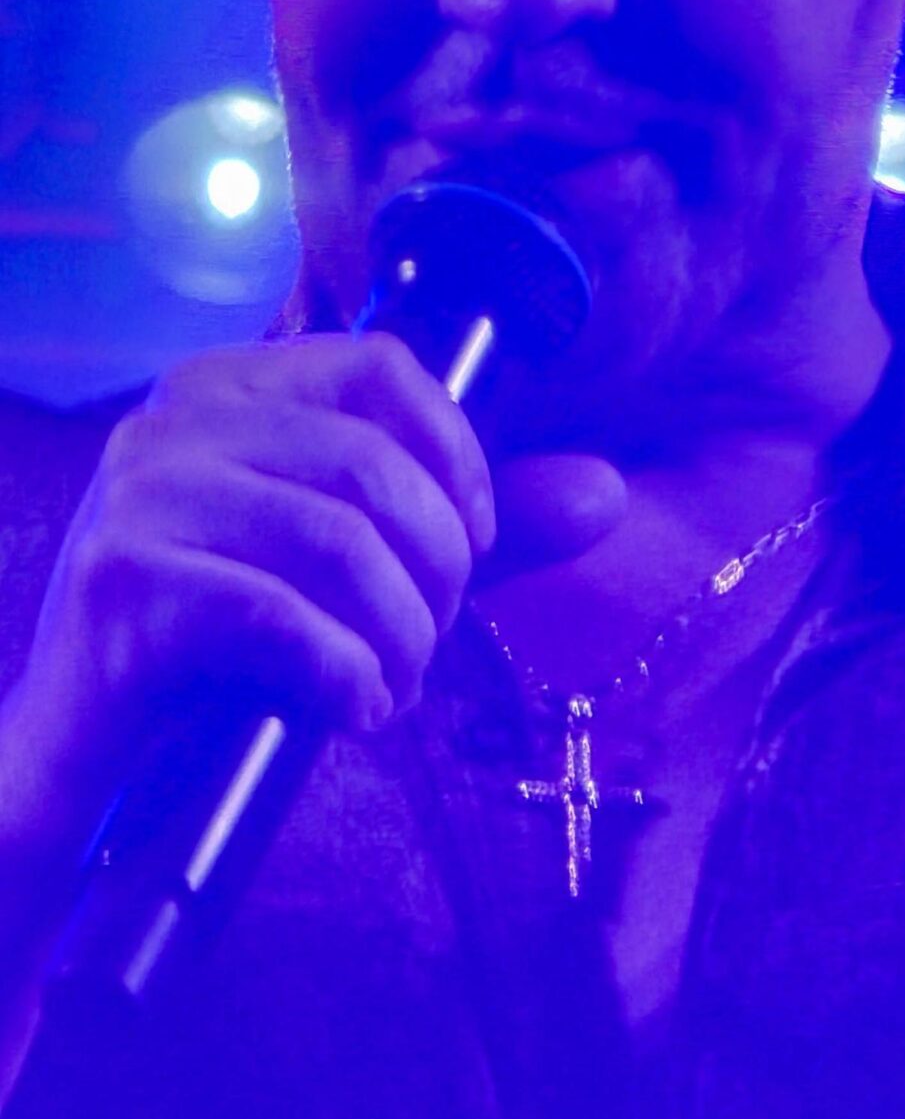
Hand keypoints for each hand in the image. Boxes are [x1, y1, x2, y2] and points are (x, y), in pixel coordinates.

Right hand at [0, 333, 626, 862]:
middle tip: (431, 644)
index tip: (474, 545)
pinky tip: (355, 712)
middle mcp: (174, 419)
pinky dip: (345, 677)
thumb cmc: (222, 649)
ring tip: (396, 687)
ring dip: (400, 637)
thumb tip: (608, 493)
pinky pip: (281, 619)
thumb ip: (466, 529)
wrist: (83, 753)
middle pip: (371, 465)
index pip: (380, 365)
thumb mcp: (342, 570)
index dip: (456, 453)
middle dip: (436, 572)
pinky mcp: (121, 581)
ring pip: (338, 544)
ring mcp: (139, 495)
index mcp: (228, 386)